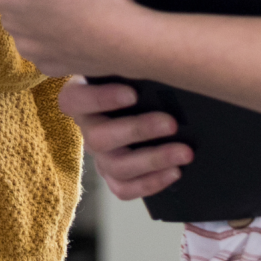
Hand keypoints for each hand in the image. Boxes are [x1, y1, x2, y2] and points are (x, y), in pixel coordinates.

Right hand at [61, 78, 192, 200]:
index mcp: (80, 99)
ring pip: (116, 166)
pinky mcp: (113, 177)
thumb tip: (161, 71)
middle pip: (99, 138)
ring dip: (154, 159)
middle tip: (171, 123)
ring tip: (185, 152)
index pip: (75, 100)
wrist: (143, 107)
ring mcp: (99, 156)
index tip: (133, 94)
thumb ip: (133, 73)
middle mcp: (87, 129)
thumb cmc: (135, 83)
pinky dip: (151, 183)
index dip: (100, 99)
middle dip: (138, 131)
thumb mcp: (128, 74)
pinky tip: (175, 171)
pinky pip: (124, 189)